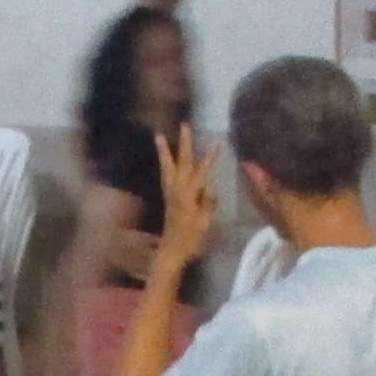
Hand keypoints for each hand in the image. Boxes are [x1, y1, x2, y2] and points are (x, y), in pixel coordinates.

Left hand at [157, 132, 222, 267]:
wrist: (172, 250)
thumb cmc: (192, 239)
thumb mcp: (205, 222)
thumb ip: (208, 202)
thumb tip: (210, 186)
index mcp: (189, 195)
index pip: (202, 171)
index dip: (210, 156)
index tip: (217, 141)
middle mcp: (177, 189)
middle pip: (182, 161)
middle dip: (184, 143)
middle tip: (184, 125)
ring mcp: (170, 192)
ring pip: (167, 166)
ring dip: (164, 150)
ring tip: (158, 136)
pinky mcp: (167, 196)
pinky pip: (165, 175)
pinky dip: (164, 163)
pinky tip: (164, 158)